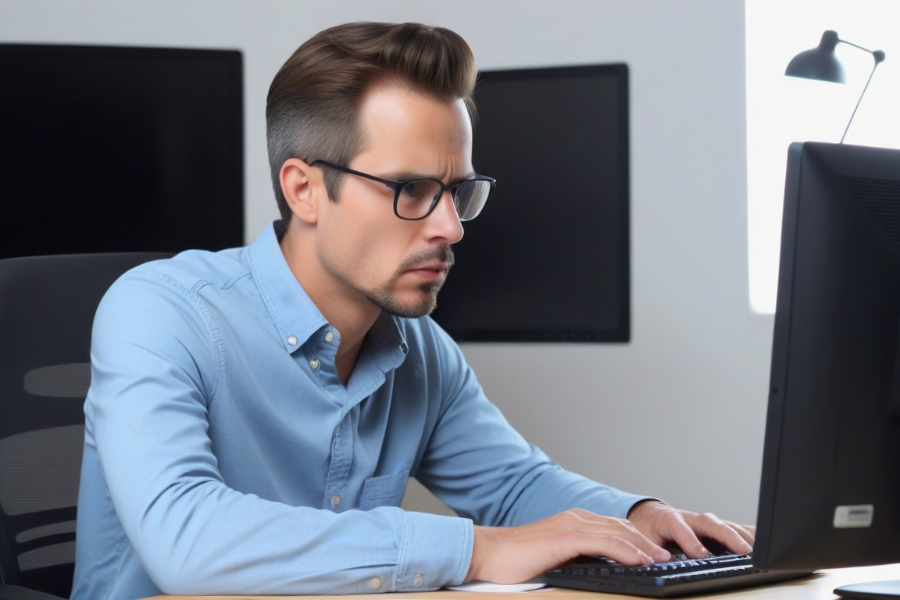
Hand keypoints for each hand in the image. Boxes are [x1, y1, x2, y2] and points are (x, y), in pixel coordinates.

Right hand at [465, 509, 670, 583]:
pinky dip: (626, 551)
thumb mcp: (555, 558)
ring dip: (643, 547)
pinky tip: (639, 561)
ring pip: (617, 533)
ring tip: (661, 560)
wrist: (489, 553)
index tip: (656, 554)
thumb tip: (600, 569)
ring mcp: (570, 525)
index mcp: (573, 522)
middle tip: (668, 557)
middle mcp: (575, 518)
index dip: (638, 540)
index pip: (614, 528)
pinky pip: (604, 543)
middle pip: (621, 528)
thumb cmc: (516, 561)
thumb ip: (576, 558)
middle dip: (647, 542)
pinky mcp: (565, 537)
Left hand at [626, 500, 754, 558]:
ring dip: (742, 536)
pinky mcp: (715, 527)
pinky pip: (734, 528)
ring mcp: (705, 521)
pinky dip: (749, 534)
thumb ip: (652, 550)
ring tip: (758, 550)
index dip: (691, 541)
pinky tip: (763, 540)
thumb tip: (661, 563)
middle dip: (727, 536)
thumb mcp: (644, 540)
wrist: (652, 516)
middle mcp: (691, 518)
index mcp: (670, 519)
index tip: (701, 555)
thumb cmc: (648, 529)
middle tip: (743, 551)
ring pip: (726, 525)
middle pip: (711, 523)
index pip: (681, 528)